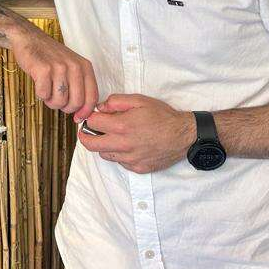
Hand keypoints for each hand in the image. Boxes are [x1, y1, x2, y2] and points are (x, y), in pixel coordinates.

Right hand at [9, 27, 97, 119]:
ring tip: (47, 90)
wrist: (29, 38)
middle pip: (76, 102)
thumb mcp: (72, 66)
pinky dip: (40, 94)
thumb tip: (82, 113)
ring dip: (51, 101)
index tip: (78, 117)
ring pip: (59, 101)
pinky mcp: (43, 69)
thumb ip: (79, 86)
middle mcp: (74, 66)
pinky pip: (44, 94)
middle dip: (65, 107)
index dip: (85, 112)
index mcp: (85, 66)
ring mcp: (59, 67)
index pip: (92, 97)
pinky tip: (39, 83)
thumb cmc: (49, 56)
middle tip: (57, 100)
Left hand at [76, 94, 195, 173]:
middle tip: (88, 131)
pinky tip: (127, 145)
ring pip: (104, 154)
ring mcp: (130, 159)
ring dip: (103, 145)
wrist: (183, 136)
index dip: (89, 118)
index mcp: (122, 126)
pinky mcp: (137, 168)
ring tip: (112, 136)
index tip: (92, 116)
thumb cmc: (162, 116)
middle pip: (90, 144)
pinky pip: (119, 162)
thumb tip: (100, 107)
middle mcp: (123, 145)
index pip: (92, 123)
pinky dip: (118, 154)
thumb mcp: (139, 100)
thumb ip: (116, 101)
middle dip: (85, 136)